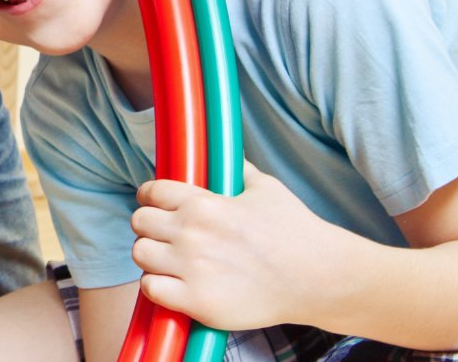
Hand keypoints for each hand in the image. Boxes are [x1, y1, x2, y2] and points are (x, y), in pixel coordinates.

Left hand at [129, 163, 354, 329]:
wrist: (318, 278)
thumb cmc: (295, 232)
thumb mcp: (266, 189)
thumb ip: (237, 171)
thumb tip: (224, 155)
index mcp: (204, 203)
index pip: (152, 192)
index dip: (151, 198)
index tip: (155, 205)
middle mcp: (192, 233)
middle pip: (140, 222)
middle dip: (150, 226)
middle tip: (165, 235)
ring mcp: (191, 268)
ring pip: (141, 254)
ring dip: (152, 256)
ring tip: (170, 260)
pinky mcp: (196, 301)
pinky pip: (151, 288)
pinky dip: (158, 286)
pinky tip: (175, 284)